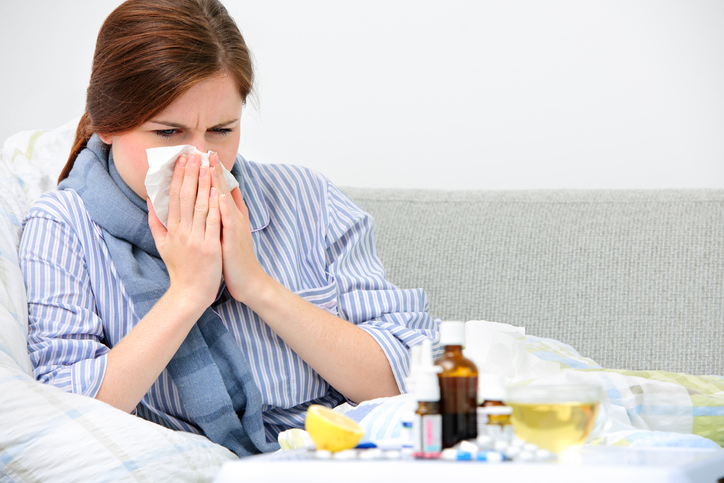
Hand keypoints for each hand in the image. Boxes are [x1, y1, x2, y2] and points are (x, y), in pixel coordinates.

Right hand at [148, 153, 222, 308]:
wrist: (190, 293)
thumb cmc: (179, 268)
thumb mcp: (161, 244)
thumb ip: (155, 222)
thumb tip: (150, 200)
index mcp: (172, 229)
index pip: (174, 197)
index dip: (178, 177)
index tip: (182, 160)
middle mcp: (183, 232)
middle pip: (186, 197)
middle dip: (190, 174)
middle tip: (194, 155)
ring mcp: (197, 239)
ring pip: (200, 206)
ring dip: (204, 184)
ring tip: (207, 165)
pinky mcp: (210, 246)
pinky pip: (213, 222)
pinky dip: (215, 206)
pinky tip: (217, 191)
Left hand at [209, 153, 268, 303]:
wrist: (249, 282)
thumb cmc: (236, 259)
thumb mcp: (232, 232)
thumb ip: (229, 214)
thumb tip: (225, 196)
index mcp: (231, 215)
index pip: (220, 189)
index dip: (213, 172)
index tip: (204, 154)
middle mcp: (234, 218)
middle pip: (223, 189)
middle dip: (214, 170)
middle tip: (206, 150)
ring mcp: (235, 228)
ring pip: (225, 201)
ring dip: (218, 183)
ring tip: (210, 165)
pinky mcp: (234, 240)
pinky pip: (229, 221)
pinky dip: (225, 207)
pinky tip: (220, 195)